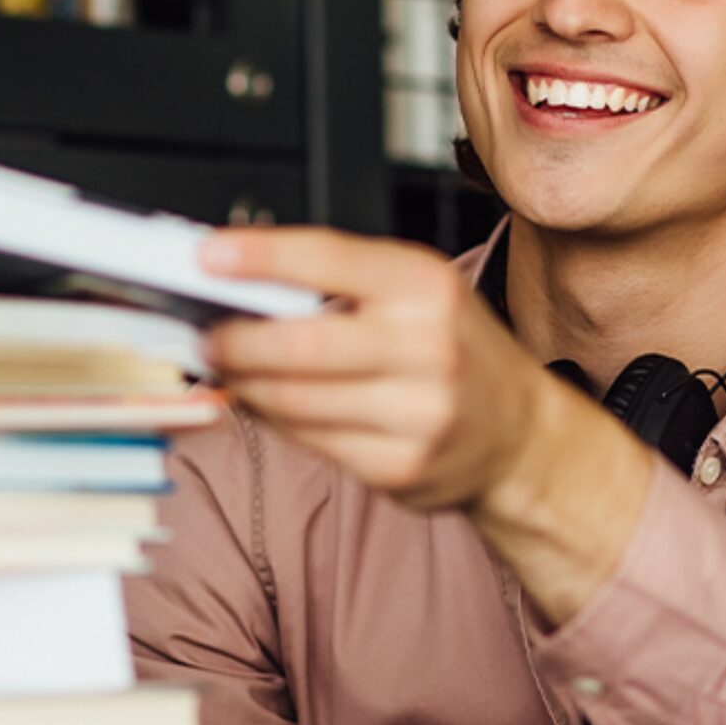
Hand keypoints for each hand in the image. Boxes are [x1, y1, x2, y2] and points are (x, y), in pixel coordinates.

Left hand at [196, 226, 565, 510]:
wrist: (520, 435)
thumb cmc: (454, 350)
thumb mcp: (419, 293)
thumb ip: (342, 283)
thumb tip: (242, 282)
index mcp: (427, 287)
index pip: (329, 260)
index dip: (260, 257)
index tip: (207, 257)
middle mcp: (428, 348)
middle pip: (300, 345)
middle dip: (236, 341)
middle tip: (205, 335)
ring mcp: (417, 415)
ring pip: (295, 401)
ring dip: (246, 385)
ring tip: (227, 369)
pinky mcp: (400, 467)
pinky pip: (311, 443)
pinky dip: (274, 422)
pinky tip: (265, 405)